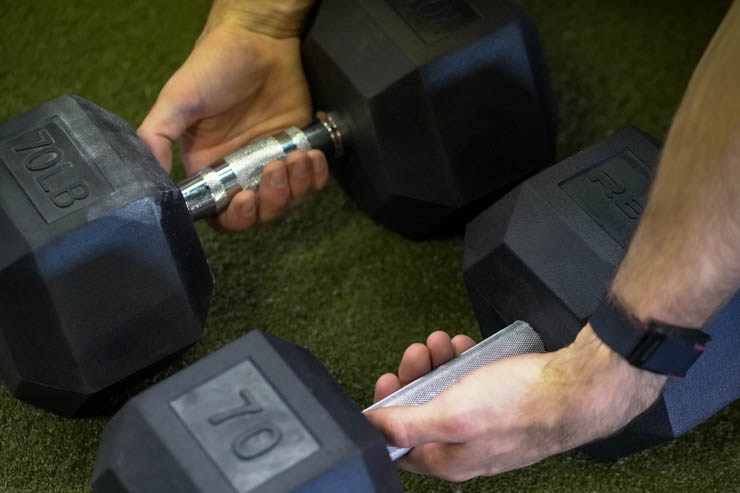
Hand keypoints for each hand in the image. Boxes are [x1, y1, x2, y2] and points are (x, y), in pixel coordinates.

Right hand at [138, 13, 327, 231]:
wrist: (260, 40)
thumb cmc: (214, 66)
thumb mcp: (176, 99)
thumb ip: (156, 138)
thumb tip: (150, 182)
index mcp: (208, 168)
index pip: (221, 214)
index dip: (235, 217)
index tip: (243, 197)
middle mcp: (240, 172)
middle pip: (259, 215)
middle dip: (270, 203)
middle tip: (274, 170)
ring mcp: (271, 164)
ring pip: (288, 202)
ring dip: (295, 187)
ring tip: (295, 158)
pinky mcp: (297, 152)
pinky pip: (311, 182)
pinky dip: (314, 177)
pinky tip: (309, 157)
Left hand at [365, 326, 665, 480]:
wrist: (578, 387)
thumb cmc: (520, 406)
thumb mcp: (452, 415)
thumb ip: (408, 426)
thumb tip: (372, 430)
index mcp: (450, 460)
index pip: (401, 445)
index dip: (388, 413)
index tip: (389, 381)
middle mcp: (467, 447)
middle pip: (424, 412)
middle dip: (416, 376)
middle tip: (418, 352)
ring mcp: (487, 425)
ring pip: (448, 392)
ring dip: (437, 363)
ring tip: (441, 342)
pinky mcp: (505, 404)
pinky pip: (472, 383)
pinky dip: (462, 362)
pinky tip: (463, 345)